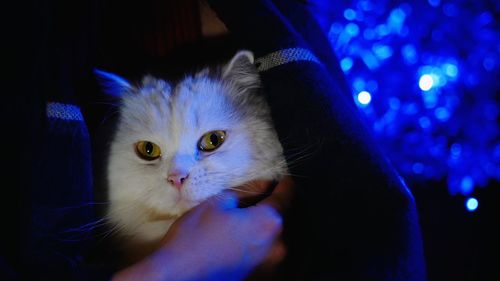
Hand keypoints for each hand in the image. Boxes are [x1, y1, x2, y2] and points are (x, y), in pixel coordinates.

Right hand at [112, 176, 293, 280]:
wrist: (176, 278)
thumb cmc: (194, 238)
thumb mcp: (218, 203)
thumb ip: (247, 191)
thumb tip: (263, 184)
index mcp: (269, 223)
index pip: (286, 197)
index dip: (284, 184)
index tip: (284, 178)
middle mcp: (278, 247)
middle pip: (279, 220)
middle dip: (270, 208)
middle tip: (256, 199)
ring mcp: (270, 267)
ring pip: (272, 239)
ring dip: (262, 228)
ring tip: (242, 222)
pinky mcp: (260, 279)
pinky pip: (263, 255)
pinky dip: (255, 245)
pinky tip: (237, 241)